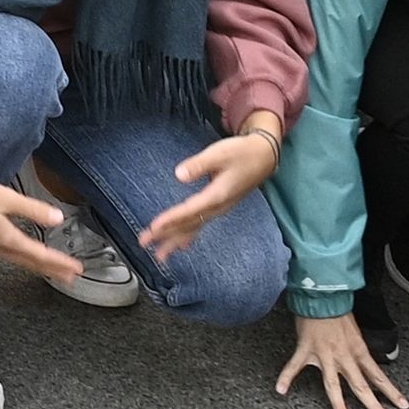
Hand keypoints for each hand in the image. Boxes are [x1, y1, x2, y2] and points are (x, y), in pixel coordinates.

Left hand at [138, 120, 281, 258]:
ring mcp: (219, 209)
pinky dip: (188, 236)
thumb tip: (180, 174)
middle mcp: (218, 207)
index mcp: (218, 195)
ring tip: (159, 255)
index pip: (190, 211)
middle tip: (144, 242)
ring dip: (175, 240)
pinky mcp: (218, 207)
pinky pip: (200, 225)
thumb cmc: (241, 154)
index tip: (155, 227)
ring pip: (194, 228)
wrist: (263, 157)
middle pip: (189, 224)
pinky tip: (181, 246)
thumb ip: (199, 165)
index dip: (171, 219)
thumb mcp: (219, 154)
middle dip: (166, 234)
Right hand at [275, 310, 408, 408]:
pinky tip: (281, 390)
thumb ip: (358, 351)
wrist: (321, 296)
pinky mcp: (306, 350)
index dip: (392, 392)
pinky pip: (294, 367)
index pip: (379, 376)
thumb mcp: (356, 333)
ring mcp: (325, 356)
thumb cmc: (338, 311)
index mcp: (358, 351)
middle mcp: (344, 357)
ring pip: (333, 385)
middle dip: (374, 406)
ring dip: (340, 404)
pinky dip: (286, 378)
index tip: (403, 406)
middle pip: (361, 386)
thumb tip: (364, 365)